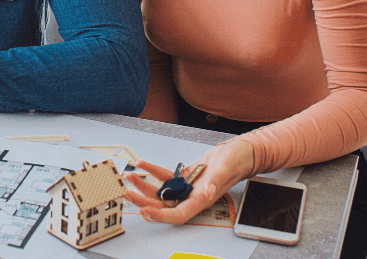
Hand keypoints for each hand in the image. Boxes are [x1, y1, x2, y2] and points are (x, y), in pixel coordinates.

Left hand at [124, 138, 254, 224]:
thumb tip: (207, 193)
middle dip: (144, 201)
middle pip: (164, 205)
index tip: (144, 210)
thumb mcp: (227, 166)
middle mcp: (193, 196)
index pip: (178, 214)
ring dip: (144, 186)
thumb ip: (217, 180)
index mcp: (203, 199)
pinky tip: (142, 164)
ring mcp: (188, 188)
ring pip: (162, 192)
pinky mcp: (185, 177)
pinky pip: (165, 177)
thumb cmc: (237, 159)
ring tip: (130, 176)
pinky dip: (152, 171)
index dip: (161, 216)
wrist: (240, 151)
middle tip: (126, 193)